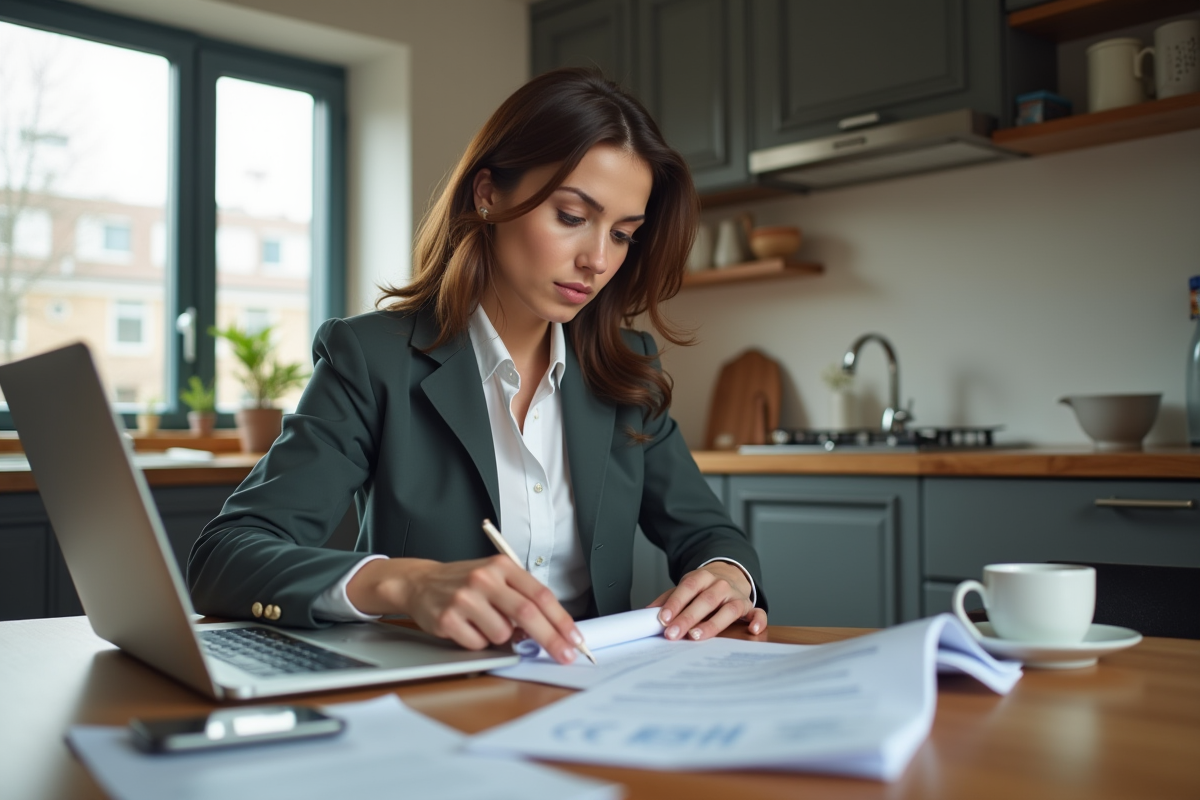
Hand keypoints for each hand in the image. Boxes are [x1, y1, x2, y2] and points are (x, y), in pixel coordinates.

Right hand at [346, 556, 584, 663]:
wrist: (421, 583)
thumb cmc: (465, 582)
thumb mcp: (495, 579)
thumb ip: (521, 598)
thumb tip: (549, 630)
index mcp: (502, 566)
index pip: (540, 594)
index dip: (561, 619)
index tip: (575, 638)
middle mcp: (484, 579)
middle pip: (527, 613)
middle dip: (551, 638)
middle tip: (565, 655)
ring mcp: (465, 598)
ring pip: (502, 634)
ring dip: (502, 638)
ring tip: (484, 622)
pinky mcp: (448, 619)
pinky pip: (479, 644)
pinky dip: (479, 642)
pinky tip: (468, 627)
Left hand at [647, 562, 766, 641]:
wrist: (730, 575)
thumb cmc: (703, 588)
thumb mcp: (684, 588)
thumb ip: (667, 600)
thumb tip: (645, 613)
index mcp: (702, 577)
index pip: (688, 588)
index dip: (675, 603)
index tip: (663, 619)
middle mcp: (720, 585)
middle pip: (705, 601)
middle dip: (687, 618)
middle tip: (673, 634)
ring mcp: (736, 596)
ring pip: (728, 609)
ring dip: (712, 624)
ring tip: (697, 636)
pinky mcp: (750, 607)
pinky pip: (758, 612)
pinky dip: (758, 620)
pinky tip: (753, 631)